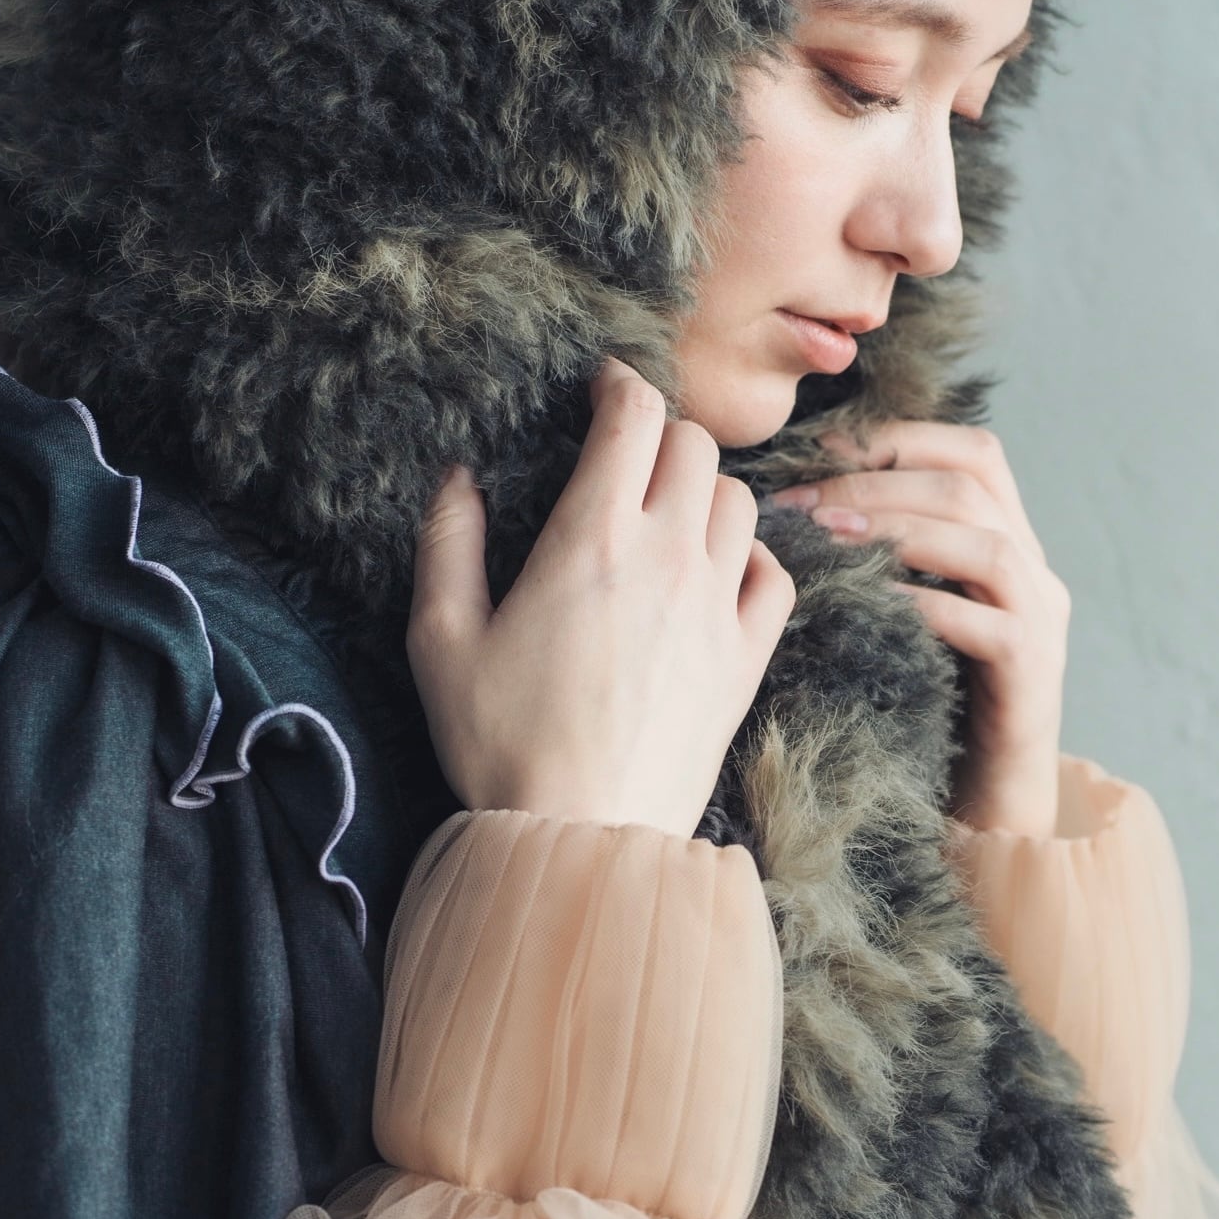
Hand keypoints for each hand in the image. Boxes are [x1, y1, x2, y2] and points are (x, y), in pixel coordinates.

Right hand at [408, 362, 795, 836]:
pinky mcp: (745, 659)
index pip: (634, 417)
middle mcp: (668, 557)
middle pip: (696, 446)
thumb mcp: (441, 641)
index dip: (620, 385)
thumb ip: (447, 546)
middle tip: (629, 458)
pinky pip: (777, 576)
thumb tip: (458, 479)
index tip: (602, 389)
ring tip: (670, 513)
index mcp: (591, 539)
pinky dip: (754, 557)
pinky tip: (718, 573)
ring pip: (741, 502)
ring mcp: (717, 607)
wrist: (582, 833)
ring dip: (707, 492)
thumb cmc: (502, 743)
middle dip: (662, 436)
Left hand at [805, 423, 1067, 837]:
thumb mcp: (906, 617)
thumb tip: (803, 502)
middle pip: (971, 486)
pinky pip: (985, 625)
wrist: (985, 806)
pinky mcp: (1034, 678)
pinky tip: (870, 603)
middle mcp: (1036, 573)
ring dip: (900, 532)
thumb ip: (886, 561)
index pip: (973, 453)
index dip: (898, 439)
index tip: (819, 451)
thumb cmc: (926, 707)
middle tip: (802, 502)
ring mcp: (1043, 623)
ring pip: (987, 544)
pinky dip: (925, 604)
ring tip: (828, 537)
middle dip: (878, 483)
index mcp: (1010, 544)